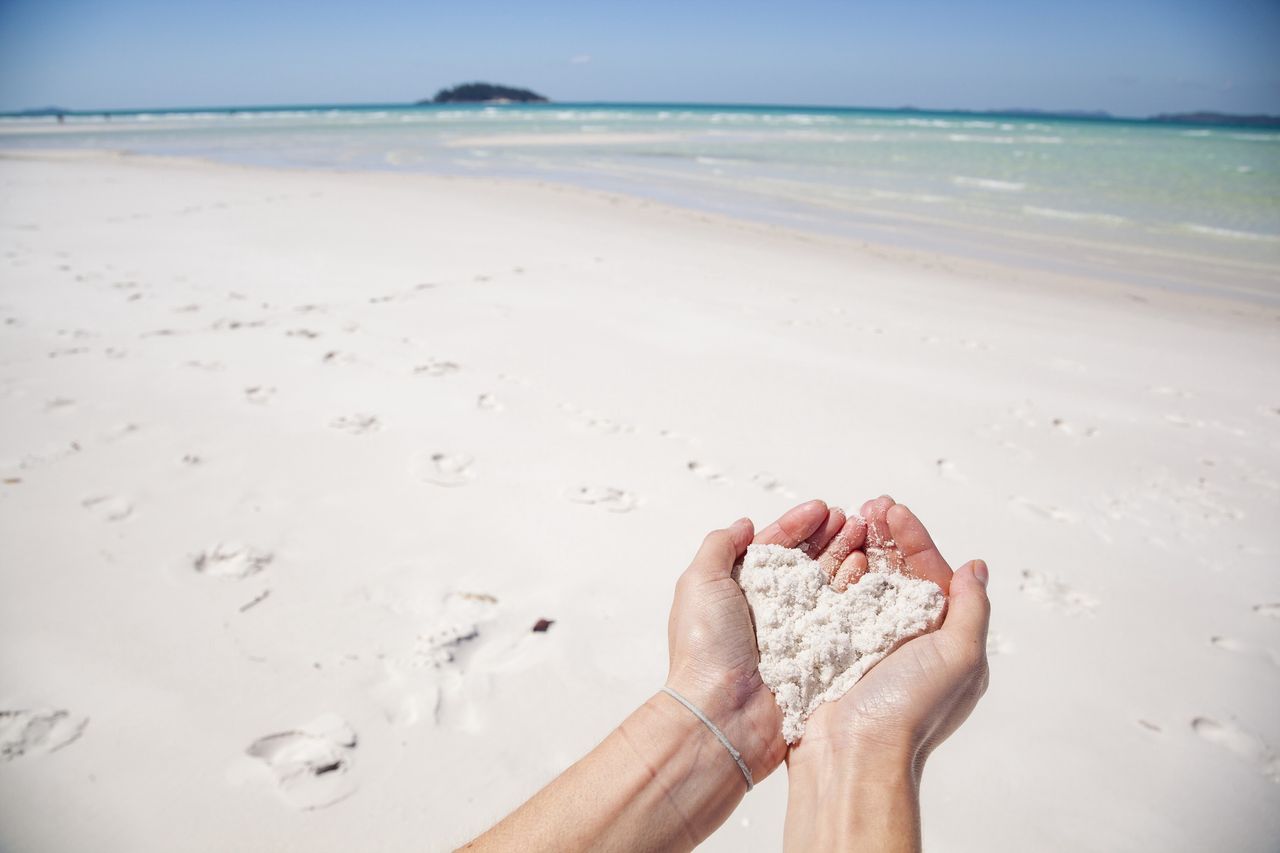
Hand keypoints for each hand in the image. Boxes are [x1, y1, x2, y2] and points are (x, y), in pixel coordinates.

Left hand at [665, 499, 867, 782]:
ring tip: (866, 536)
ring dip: (847, 558)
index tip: (822, 508)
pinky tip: (869, 572)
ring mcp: (795, 634)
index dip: (798, 525)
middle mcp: (769, 610)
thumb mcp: (699, 583)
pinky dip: (856, 593)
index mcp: (739, 590)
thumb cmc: (705, 648)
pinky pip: (842, 618)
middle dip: (830, 537)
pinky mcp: (817, 657)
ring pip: (828, 586)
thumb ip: (719, 547)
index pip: (774, 548)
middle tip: (853, 518)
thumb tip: (744, 525)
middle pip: (806, 563)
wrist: (723, 713)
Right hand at [784, 496, 989, 851]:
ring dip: (858, 546)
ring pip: (864, 580)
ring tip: (848, 521)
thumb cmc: (910, 710)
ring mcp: (864, 640)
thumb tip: (977, 568)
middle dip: (885, 535)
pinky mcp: (830, 646)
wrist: (851, 752)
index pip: (930, 572)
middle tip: (869, 507)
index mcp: (940, 637)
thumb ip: (972, 609)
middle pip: (896, 570)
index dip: (914, 537)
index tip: (893, 511)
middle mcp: (904, 636)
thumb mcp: (961, 657)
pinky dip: (832, 573)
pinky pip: (832, 599)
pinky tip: (827, 556)